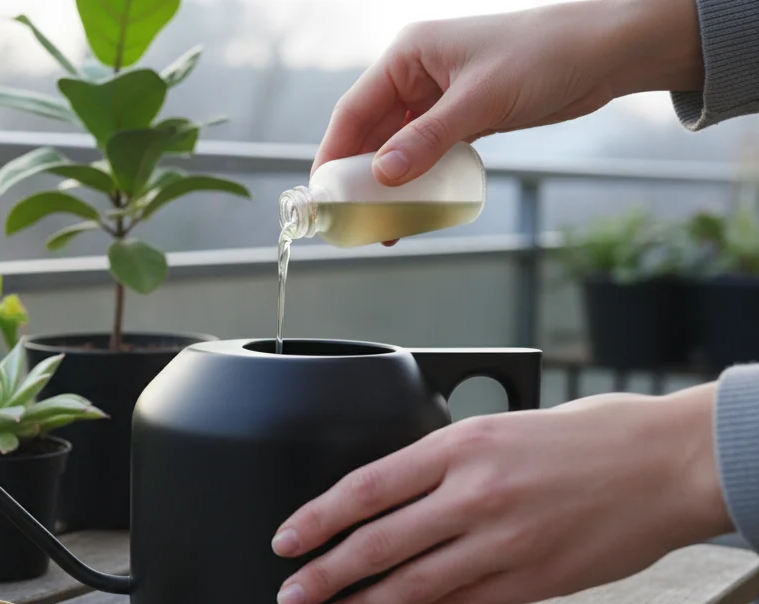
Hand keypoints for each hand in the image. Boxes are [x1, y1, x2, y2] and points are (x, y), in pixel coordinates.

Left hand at [270, 385, 731, 603]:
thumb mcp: (503, 423)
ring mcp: (502, 542)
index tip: (286, 539)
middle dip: (323, 573)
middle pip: (375, 543)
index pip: (364, 488)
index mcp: (461, 445)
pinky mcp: (530, 579)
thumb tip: (393, 490)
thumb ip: (447, 458)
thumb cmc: (591, 436)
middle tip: (291, 593)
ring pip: (411, 583)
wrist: (668, 464)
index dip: (316, 519)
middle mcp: (474, 494)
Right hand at [314, 0, 703, 187]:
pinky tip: (416, 209)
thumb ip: (428, 140)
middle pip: (371, 133)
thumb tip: (383, 177)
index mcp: (409, 55)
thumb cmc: (546, 55)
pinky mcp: (463, 116)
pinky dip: (419, 181)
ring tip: (383, 225)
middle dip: (360, 178)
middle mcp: (417, 74)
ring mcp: (439, 96)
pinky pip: (427, 153)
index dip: (334, 155)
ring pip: (398, 148)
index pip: (354, 111)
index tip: (323, 194)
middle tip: (351, 220)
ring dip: (390, 186)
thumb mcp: (481, 101)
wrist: (606, 51)